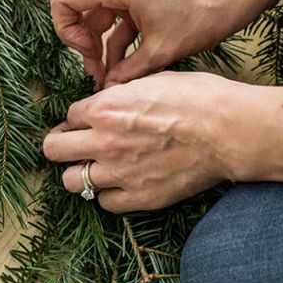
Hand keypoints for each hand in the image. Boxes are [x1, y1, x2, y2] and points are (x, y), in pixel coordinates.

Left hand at [42, 71, 258, 211]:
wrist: (229, 131)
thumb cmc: (199, 98)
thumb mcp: (153, 80)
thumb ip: (123, 94)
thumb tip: (113, 98)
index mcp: (104, 108)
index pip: (68, 115)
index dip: (78, 117)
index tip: (88, 120)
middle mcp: (103, 142)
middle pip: (53, 150)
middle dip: (61, 145)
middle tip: (74, 144)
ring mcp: (119, 173)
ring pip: (71, 181)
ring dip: (80, 172)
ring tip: (96, 167)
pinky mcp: (139, 197)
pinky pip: (105, 203)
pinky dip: (110, 194)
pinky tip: (122, 183)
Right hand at [48, 0, 258, 88]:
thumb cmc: (204, 13)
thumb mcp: (161, 50)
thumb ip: (128, 71)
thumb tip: (108, 90)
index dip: (66, 29)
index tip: (87, 52)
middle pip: (77, 6)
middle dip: (83, 41)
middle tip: (97, 71)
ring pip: (96, 11)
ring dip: (100, 41)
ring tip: (110, 73)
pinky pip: (116, 10)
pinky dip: (117, 34)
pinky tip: (126, 63)